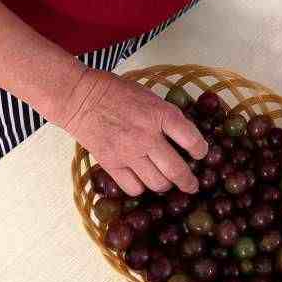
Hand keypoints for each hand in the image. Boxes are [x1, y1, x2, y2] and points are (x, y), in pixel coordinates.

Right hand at [58, 69, 206, 195]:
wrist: (81, 98)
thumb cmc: (118, 93)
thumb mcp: (151, 97)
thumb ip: (168, 117)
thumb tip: (186, 137)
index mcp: (162, 115)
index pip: (192, 140)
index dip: (201, 151)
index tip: (200, 155)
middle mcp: (148, 137)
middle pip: (177, 171)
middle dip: (189, 182)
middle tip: (192, 185)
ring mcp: (129, 153)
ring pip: (157, 184)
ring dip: (165, 185)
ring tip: (165, 181)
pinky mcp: (111, 164)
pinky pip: (134, 188)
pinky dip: (141, 187)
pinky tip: (142, 180)